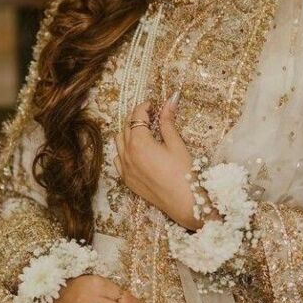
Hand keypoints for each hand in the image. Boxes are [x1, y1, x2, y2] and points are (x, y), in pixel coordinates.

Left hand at [113, 95, 196, 230]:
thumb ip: (168, 121)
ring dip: (128, 132)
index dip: (145, 107)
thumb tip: (170, 100)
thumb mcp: (176, 143)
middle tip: (150, 115)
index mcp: (139, 142)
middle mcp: (127, 153)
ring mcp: (125, 168)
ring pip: (119, 141)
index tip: (153, 104)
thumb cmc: (184, 172)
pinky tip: (136, 150)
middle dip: (137, 117)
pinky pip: (118, 159)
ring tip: (144, 131)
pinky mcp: (127, 179)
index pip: (137, 116)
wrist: (184, 202)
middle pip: (126, 126)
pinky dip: (124, 150)